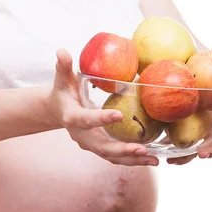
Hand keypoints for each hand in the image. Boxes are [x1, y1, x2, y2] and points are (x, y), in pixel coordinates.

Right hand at [49, 48, 158, 166]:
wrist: (58, 110)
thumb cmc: (64, 90)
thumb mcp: (62, 78)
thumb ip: (63, 66)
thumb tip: (62, 51)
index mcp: (71, 118)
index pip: (85, 119)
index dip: (100, 119)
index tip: (119, 115)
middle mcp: (81, 136)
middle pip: (101, 147)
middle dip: (121, 150)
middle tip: (142, 148)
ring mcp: (91, 144)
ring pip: (111, 156)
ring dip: (132, 159)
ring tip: (154, 160)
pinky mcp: (100, 147)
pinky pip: (116, 157)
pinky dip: (133, 160)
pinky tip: (151, 159)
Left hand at [167, 49, 211, 165]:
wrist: (178, 74)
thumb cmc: (200, 70)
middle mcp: (211, 126)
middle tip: (202, 153)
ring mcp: (197, 132)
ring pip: (199, 149)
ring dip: (190, 157)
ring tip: (178, 160)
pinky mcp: (181, 135)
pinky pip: (181, 149)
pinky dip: (177, 156)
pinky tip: (168, 159)